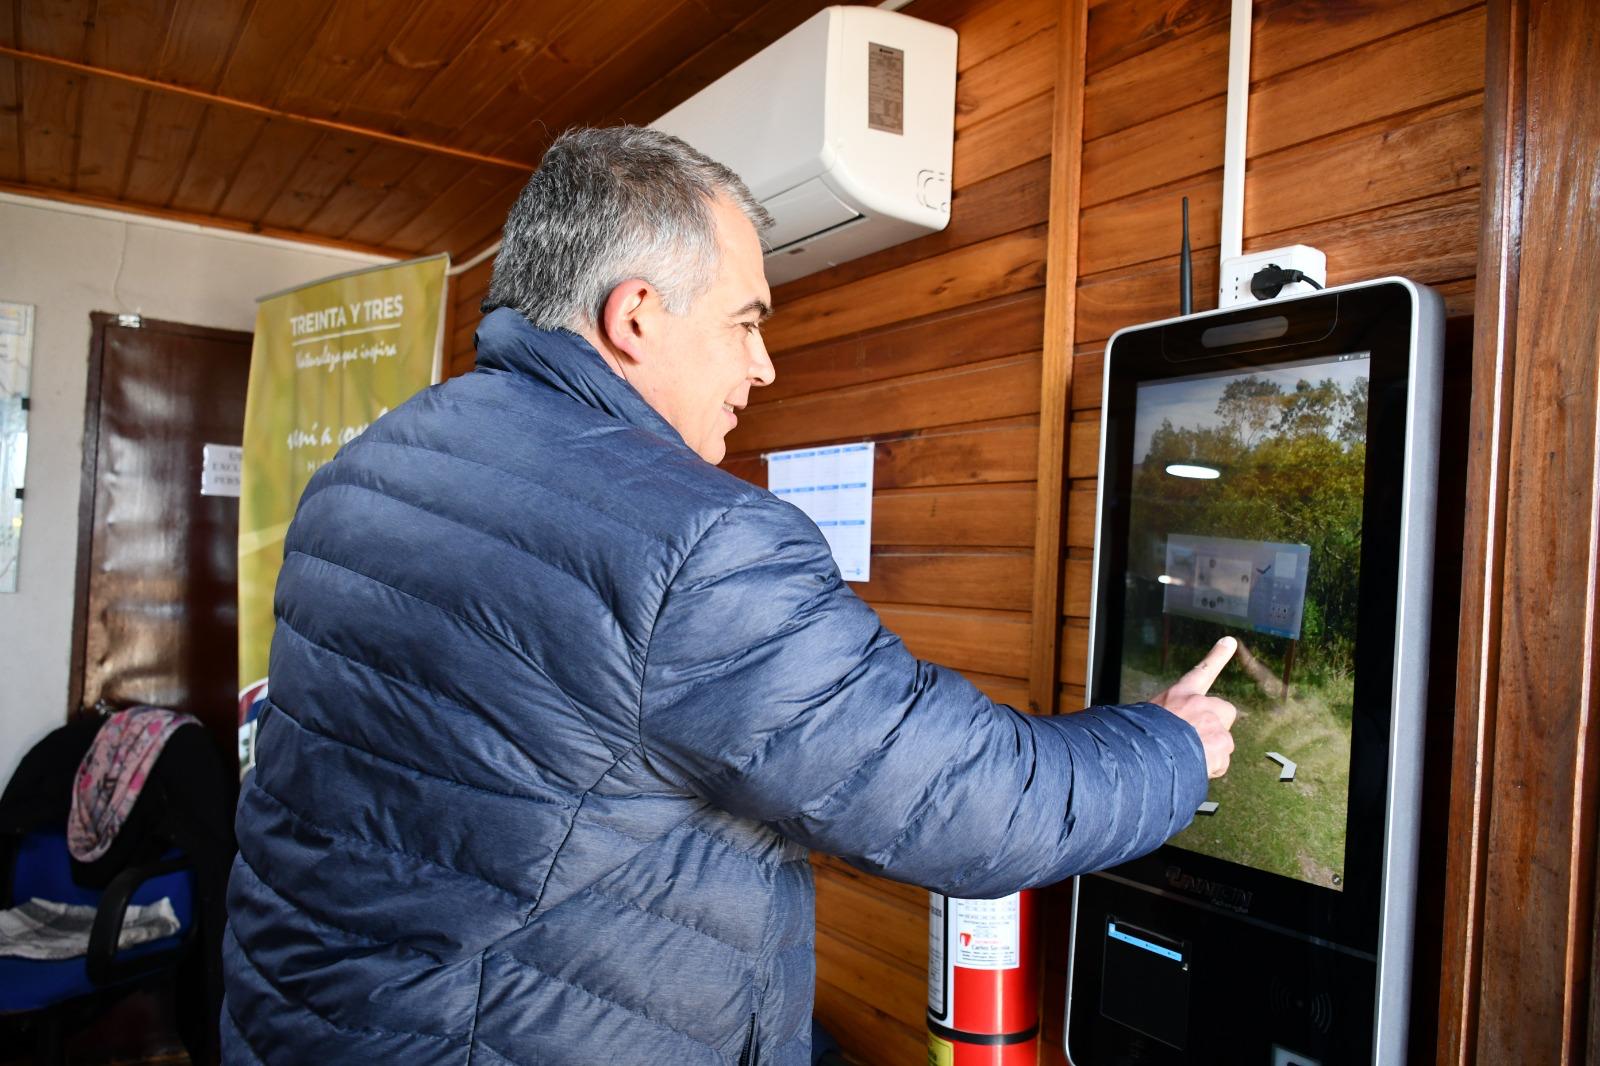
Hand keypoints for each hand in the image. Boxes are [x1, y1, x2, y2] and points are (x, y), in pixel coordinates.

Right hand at [1150, 637, 1238, 778]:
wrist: (1148, 754)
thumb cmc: (1141, 735)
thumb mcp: (1145, 717)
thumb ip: (1164, 718)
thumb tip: (1167, 728)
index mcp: (1179, 694)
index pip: (1201, 671)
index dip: (1217, 656)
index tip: (1230, 642)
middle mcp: (1200, 704)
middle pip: (1223, 710)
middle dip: (1217, 724)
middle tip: (1199, 738)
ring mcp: (1213, 723)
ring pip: (1223, 740)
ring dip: (1211, 750)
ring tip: (1188, 758)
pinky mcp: (1222, 742)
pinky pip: (1221, 761)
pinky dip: (1212, 767)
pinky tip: (1195, 767)